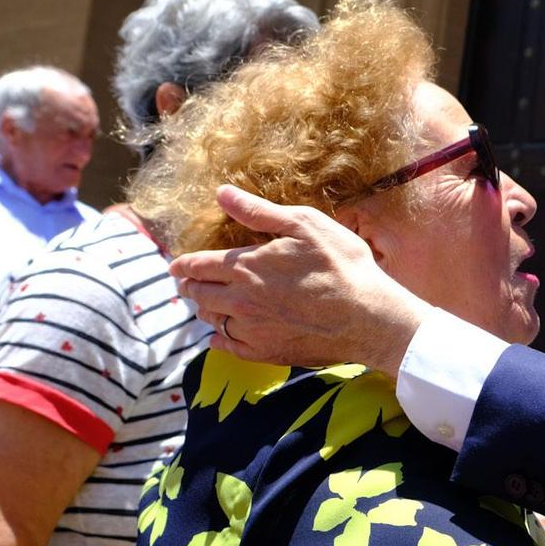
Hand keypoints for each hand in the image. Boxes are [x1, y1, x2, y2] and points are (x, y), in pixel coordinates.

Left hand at [170, 186, 427, 373]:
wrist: (369, 318)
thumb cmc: (342, 266)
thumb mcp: (305, 225)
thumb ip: (258, 211)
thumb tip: (222, 193)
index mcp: (245, 267)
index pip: (198, 265)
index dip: (183, 264)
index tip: (175, 265)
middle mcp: (239, 301)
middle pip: (199, 294)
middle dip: (189, 286)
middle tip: (186, 283)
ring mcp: (251, 330)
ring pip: (211, 321)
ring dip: (205, 311)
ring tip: (206, 304)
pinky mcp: (266, 352)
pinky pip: (228, 348)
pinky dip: (218, 341)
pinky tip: (219, 337)